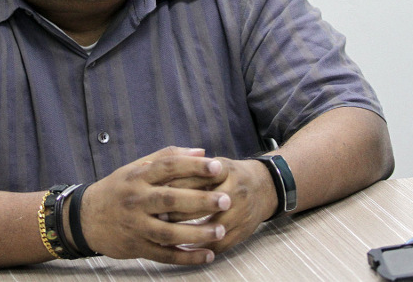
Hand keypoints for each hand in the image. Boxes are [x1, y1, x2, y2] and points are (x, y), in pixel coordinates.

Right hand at [80, 146, 231, 264]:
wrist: (85, 218)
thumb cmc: (118, 189)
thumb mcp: (136, 167)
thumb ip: (167, 157)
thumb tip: (201, 151)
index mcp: (137, 177)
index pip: (167, 167)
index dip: (193, 166)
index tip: (217, 167)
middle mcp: (135, 200)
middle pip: (170, 200)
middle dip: (200, 200)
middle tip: (226, 200)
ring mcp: (135, 226)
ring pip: (169, 232)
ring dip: (196, 233)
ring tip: (220, 231)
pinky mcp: (137, 247)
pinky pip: (164, 255)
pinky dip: (186, 258)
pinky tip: (206, 255)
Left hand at [163, 157, 277, 254]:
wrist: (264, 187)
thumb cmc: (228, 175)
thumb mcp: (210, 163)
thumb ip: (182, 164)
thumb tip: (147, 164)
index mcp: (224, 170)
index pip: (196, 177)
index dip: (175, 185)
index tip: (157, 191)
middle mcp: (235, 190)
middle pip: (203, 202)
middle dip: (179, 210)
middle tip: (159, 215)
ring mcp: (241, 213)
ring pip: (212, 226)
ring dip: (189, 232)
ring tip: (167, 234)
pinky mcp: (243, 231)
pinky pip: (219, 244)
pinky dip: (200, 248)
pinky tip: (184, 249)